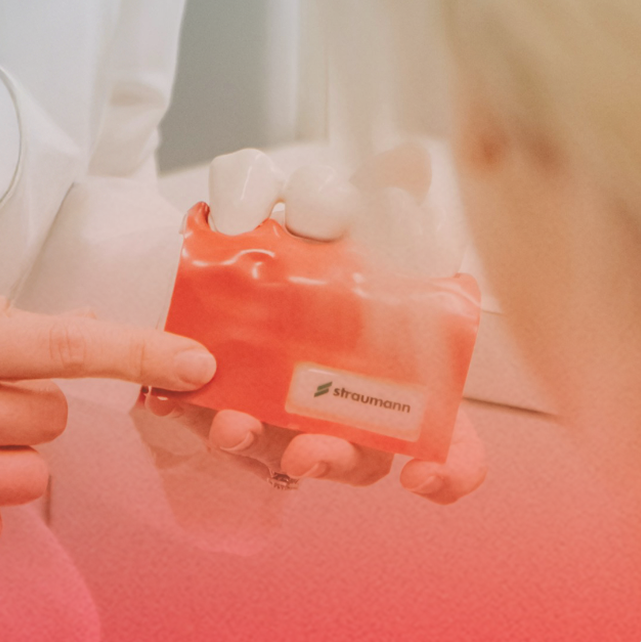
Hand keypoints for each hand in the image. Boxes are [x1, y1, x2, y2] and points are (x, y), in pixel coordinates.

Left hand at [151, 139, 488, 505]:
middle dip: (336, 458)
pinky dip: (205, 417)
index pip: (451, 445)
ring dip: (261, 445)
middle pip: (361, 458)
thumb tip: (411, 163)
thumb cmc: (322, 238)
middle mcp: (352, 405)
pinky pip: (220, 423)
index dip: (451, 471)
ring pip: (285, 451)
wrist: (234, 235)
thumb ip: (387, 194)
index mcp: (404, 373)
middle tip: (310, 448)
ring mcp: (290, 412)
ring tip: (235, 426)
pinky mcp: (231, 398)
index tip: (426, 478)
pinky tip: (189, 402)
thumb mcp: (355, 210)